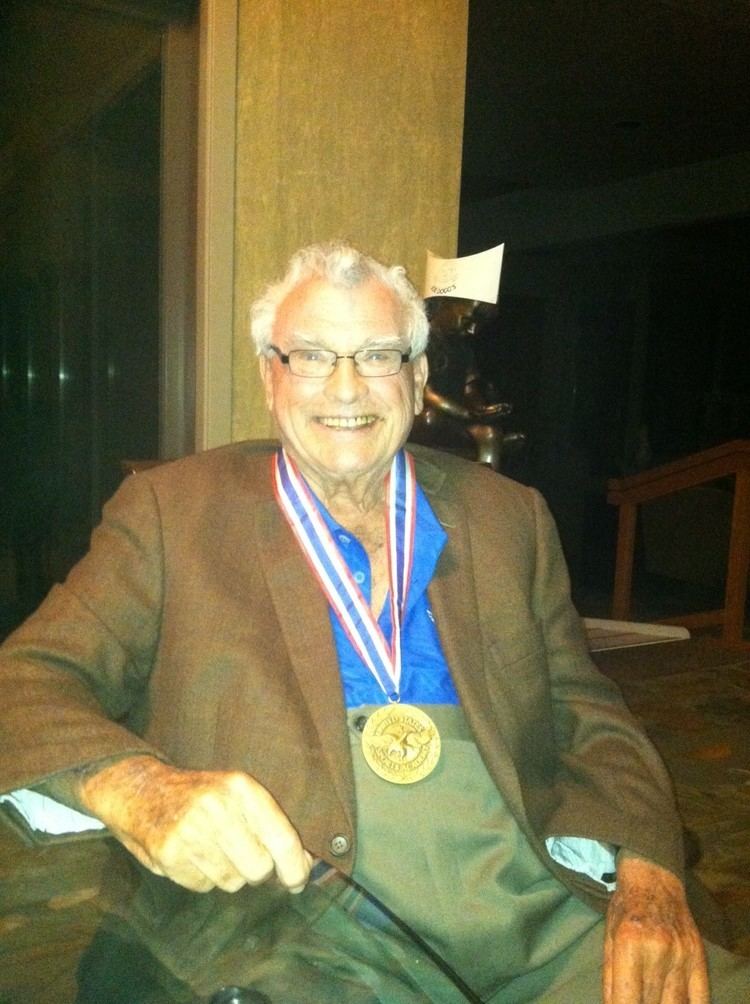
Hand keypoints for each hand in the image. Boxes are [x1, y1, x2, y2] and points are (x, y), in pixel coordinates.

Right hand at [78, 755, 312, 893]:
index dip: (295, 868)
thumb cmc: (202, 797)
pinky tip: (192, 855)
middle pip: (259, 869)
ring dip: (227, 874)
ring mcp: (191, 832)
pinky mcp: (169, 854)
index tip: (298, 881)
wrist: (143, 791)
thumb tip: (302, 864)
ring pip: (231, 882)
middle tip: (243, 857)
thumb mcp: (237, 794)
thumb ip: (270, 825)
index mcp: (241, 788)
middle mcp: (217, 807)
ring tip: (211, 849)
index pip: (281, 838)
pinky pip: (203, 887)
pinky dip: (201, 878)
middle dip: (256, 872)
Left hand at [603, 852, 709, 1002]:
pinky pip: (700, 998)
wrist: (654, 880)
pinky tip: (675, 1003)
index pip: (627, 999)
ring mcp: (682, 955)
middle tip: (636, 1000)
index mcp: (629, 943)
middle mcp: (658, 950)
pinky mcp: (699, 957)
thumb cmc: (625, 909)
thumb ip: (610, 978)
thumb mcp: (609, 939)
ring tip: (653, 1001)